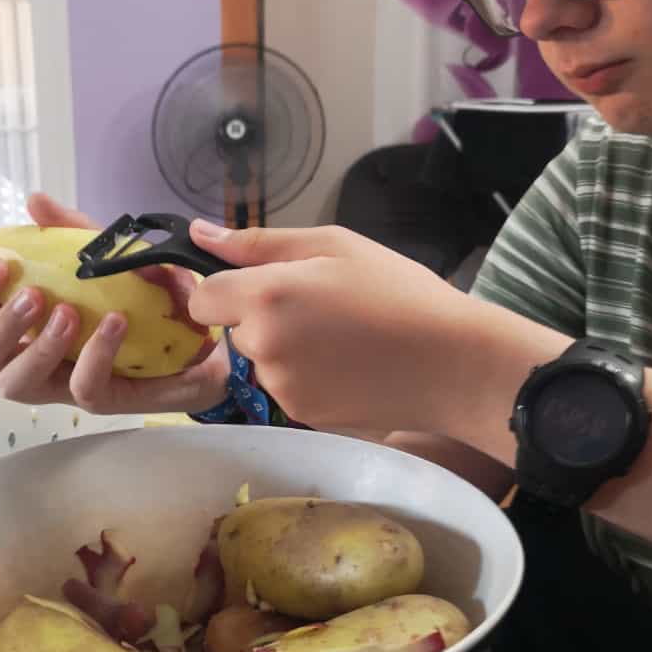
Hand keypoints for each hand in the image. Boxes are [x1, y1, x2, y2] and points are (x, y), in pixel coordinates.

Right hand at [0, 192, 230, 414]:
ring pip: (19, 384)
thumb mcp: (112, 255)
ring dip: (38, 346)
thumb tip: (35, 202)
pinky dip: (95, 353)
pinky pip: (83, 388)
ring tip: (68, 314)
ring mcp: (65, 384)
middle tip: (34, 296)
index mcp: (28, 322)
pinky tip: (116, 323)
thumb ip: (74, 230)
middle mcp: (35, 357)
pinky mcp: (103, 400)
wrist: (206, 337)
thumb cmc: (145, 299)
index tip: (1, 265)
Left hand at [186, 219, 481, 436]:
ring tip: (342, 339)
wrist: (452, 363)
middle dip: (264, 317)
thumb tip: (199, 235)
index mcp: (266, 297)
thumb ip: (259, 242)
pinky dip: (307, 377)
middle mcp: (264, 347)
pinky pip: (287, 388)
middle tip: (322, 307)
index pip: (203, 299)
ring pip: (262, 361)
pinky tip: (349, 366)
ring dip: (285, 349)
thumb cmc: (399, 292)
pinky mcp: (303, 415)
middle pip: (236, 329)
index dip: (227, 289)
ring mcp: (282, 388)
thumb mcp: (334, 246)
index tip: (264, 286)